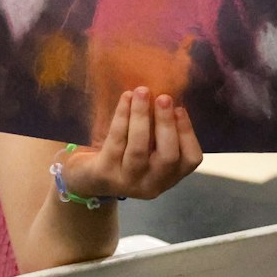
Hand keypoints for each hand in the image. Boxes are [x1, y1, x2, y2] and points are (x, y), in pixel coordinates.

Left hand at [58, 88, 202, 202]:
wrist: (85, 178)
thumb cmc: (123, 156)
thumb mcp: (147, 148)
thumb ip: (160, 131)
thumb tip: (169, 98)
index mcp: (169, 177)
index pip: (191, 160)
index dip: (188, 133)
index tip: (180, 108)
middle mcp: (152, 184)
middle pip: (168, 156)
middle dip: (166, 124)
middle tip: (164, 97)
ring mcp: (128, 181)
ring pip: (139, 148)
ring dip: (142, 117)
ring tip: (141, 92)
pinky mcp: (105, 172)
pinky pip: (116, 141)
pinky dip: (122, 117)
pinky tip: (125, 99)